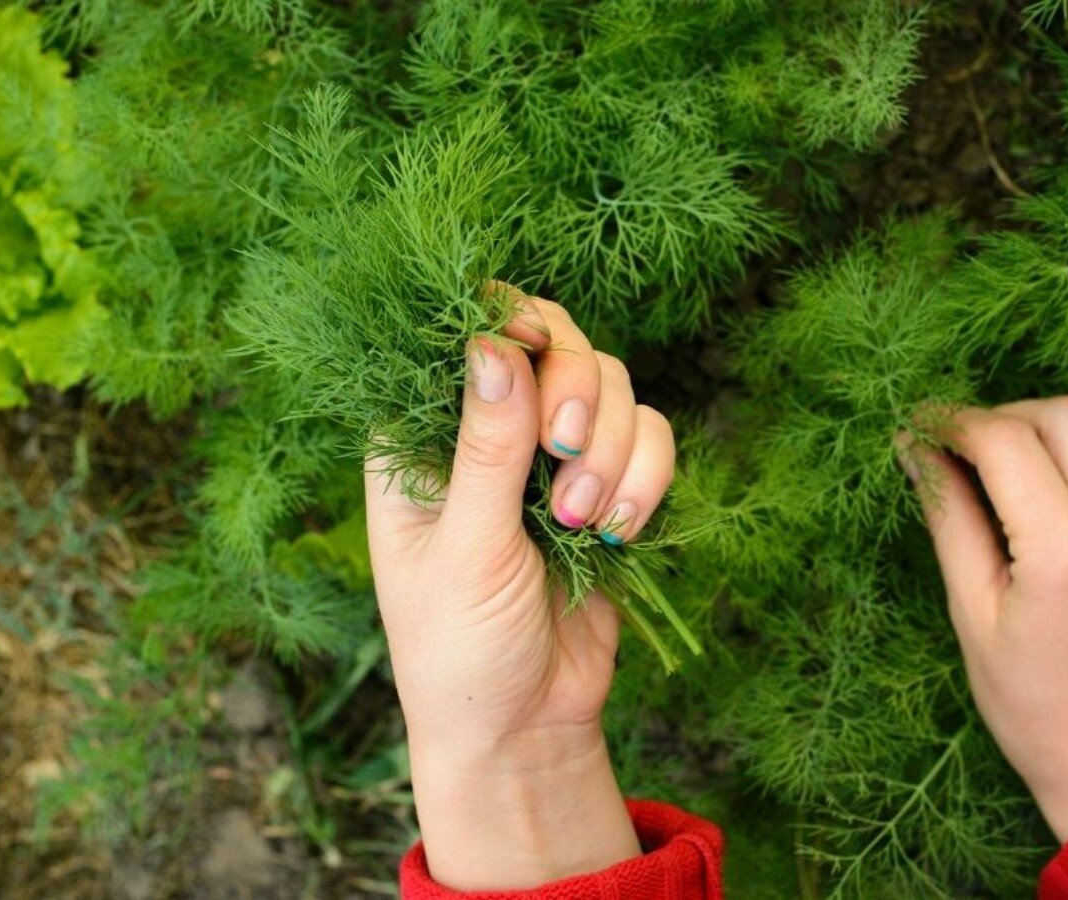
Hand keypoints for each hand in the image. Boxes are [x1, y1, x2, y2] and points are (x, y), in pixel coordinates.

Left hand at [365, 285, 674, 889]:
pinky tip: (618, 533)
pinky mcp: (606, 485)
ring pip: (609, 383)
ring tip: (583, 524)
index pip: (459, 335)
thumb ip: (486, 449)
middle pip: (550, 341)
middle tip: (563, 452)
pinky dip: (645, 476)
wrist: (524, 726)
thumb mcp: (466, 550)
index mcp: (419, 439)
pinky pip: (648, 437)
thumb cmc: (459, 648)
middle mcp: (486, 431)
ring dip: (610, 448)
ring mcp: (549, 456)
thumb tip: (492, 346)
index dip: (501, 319)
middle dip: (572, 391)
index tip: (529, 343)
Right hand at [904, 397, 1067, 842]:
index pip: (1007, 441)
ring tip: (998, 470)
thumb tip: (913, 450)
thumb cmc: (1031, 706)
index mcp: (1067, 558)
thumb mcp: (972, 614)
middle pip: (1064, 415)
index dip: (953, 423)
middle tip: (959, 447)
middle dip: (1002, 416)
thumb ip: (948, 519)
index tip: (918, 430)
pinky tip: (1044, 501)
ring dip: (1042, 433)